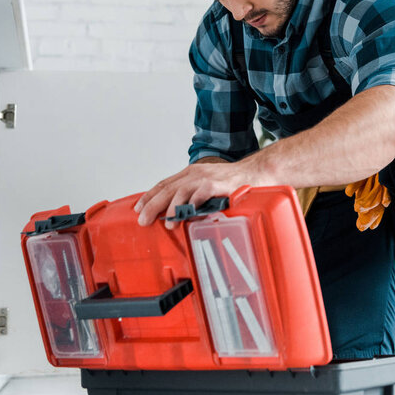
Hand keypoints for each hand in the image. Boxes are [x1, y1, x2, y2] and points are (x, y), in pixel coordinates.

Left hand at [134, 157, 269, 228]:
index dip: (149, 196)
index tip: (137, 208)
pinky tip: (188, 212)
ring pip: (181, 191)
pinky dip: (194, 202)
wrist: (257, 172)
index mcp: (191, 174)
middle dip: (152, 205)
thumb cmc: (234, 182)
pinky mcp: (219, 184)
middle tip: (142, 219)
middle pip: (168, 189)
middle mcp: (195, 174)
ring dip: (172, 208)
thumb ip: (194, 195)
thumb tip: (179, 213)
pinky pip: (203, 192)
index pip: (164, 184)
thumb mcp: (208, 185)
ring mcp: (207, 178)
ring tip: (167, 223)